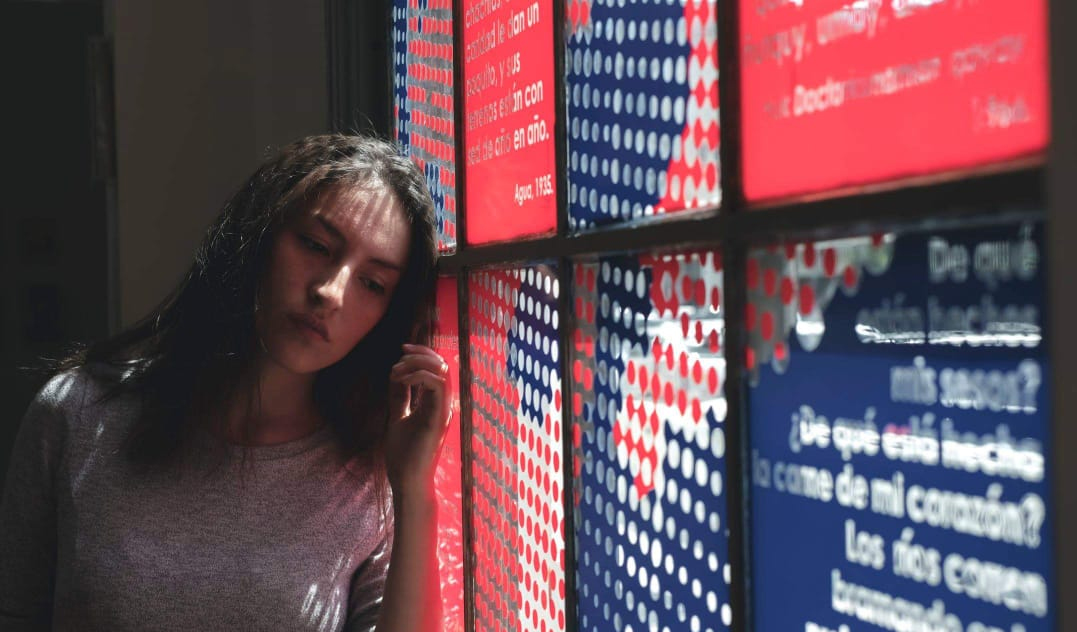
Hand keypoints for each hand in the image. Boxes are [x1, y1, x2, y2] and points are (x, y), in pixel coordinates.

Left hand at [385, 343, 452, 499]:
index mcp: (436, 403)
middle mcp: (444, 404)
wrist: (407, 481)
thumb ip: (400, 397)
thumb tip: (395, 374)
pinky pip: (438, 385)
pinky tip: (402, 381)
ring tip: (397, 371)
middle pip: (442, 364)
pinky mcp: (439, 417)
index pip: (437, 368)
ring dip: (418, 363)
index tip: (401, 350)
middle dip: (420, 353)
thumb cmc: (404, 455)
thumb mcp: (398, 418)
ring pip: (442, 371)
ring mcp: (444, 410)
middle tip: (400, 355)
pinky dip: (419, 376)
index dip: (421, 353)